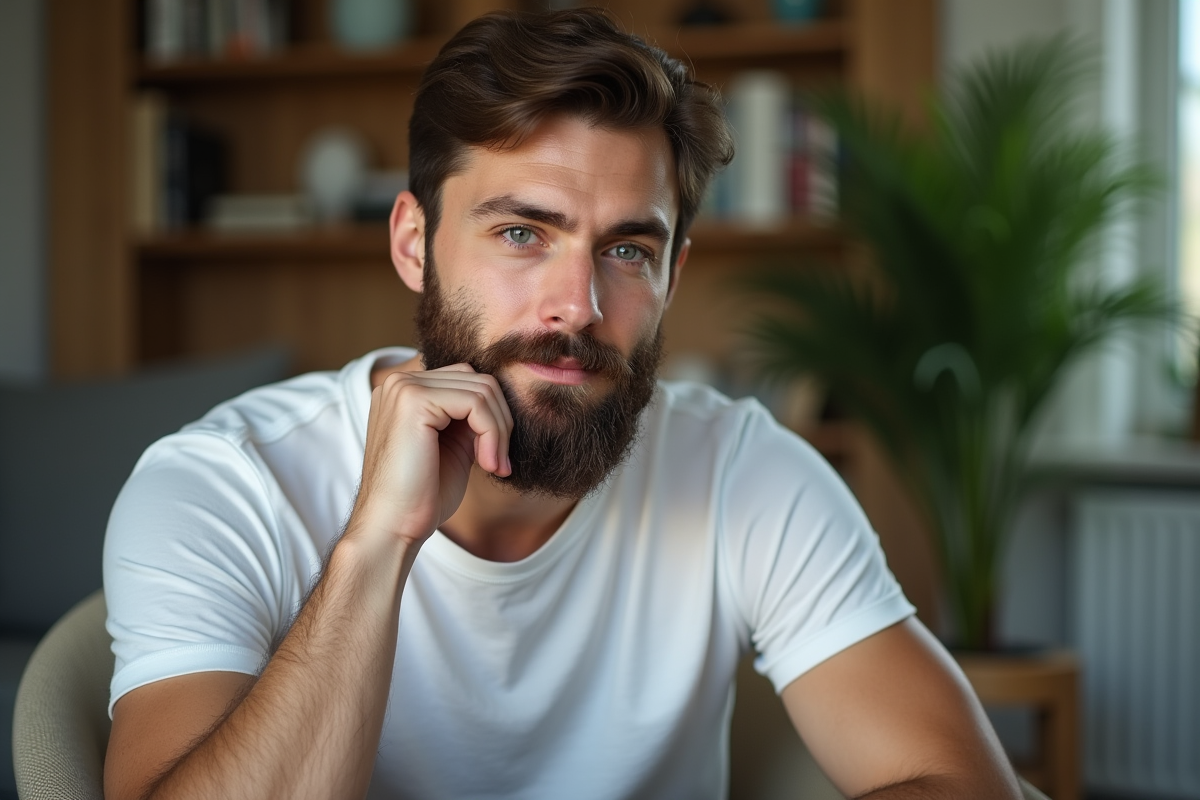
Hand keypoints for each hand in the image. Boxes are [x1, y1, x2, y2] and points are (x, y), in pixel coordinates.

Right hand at [351, 363, 512, 547]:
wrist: (393, 527)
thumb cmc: (422, 496)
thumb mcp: (454, 445)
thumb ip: (470, 417)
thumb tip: (502, 399)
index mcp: (406, 391)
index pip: (468, 380)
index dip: (492, 417)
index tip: (496, 457)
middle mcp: (400, 382)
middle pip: (478, 380)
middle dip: (500, 422)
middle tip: (499, 464)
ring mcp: (404, 387)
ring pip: (482, 390)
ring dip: (499, 431)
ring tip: (494, 466)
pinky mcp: (413, 400)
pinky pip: (476, 402)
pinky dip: (492, 433)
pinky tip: (487, 464)